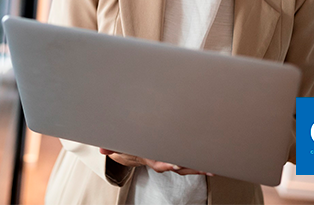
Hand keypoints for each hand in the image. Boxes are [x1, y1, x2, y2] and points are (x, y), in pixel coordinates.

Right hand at [99, 148, 213, 175]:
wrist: (129, 153)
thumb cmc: (126, 146)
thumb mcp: (116, 146)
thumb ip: (110, 146)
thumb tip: (101, 149)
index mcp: (149, 157)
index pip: (158, 161)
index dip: (167, 162)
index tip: (176, 162)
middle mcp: (161, 161)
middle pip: (177, 166)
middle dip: (189, 166)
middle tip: (202, 165)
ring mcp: (169, 161)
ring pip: (185, 166)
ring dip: (198, 166)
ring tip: (212, 166)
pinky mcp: (176, 159)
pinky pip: (189, 162)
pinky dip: (199, 163)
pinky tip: (211, 163)